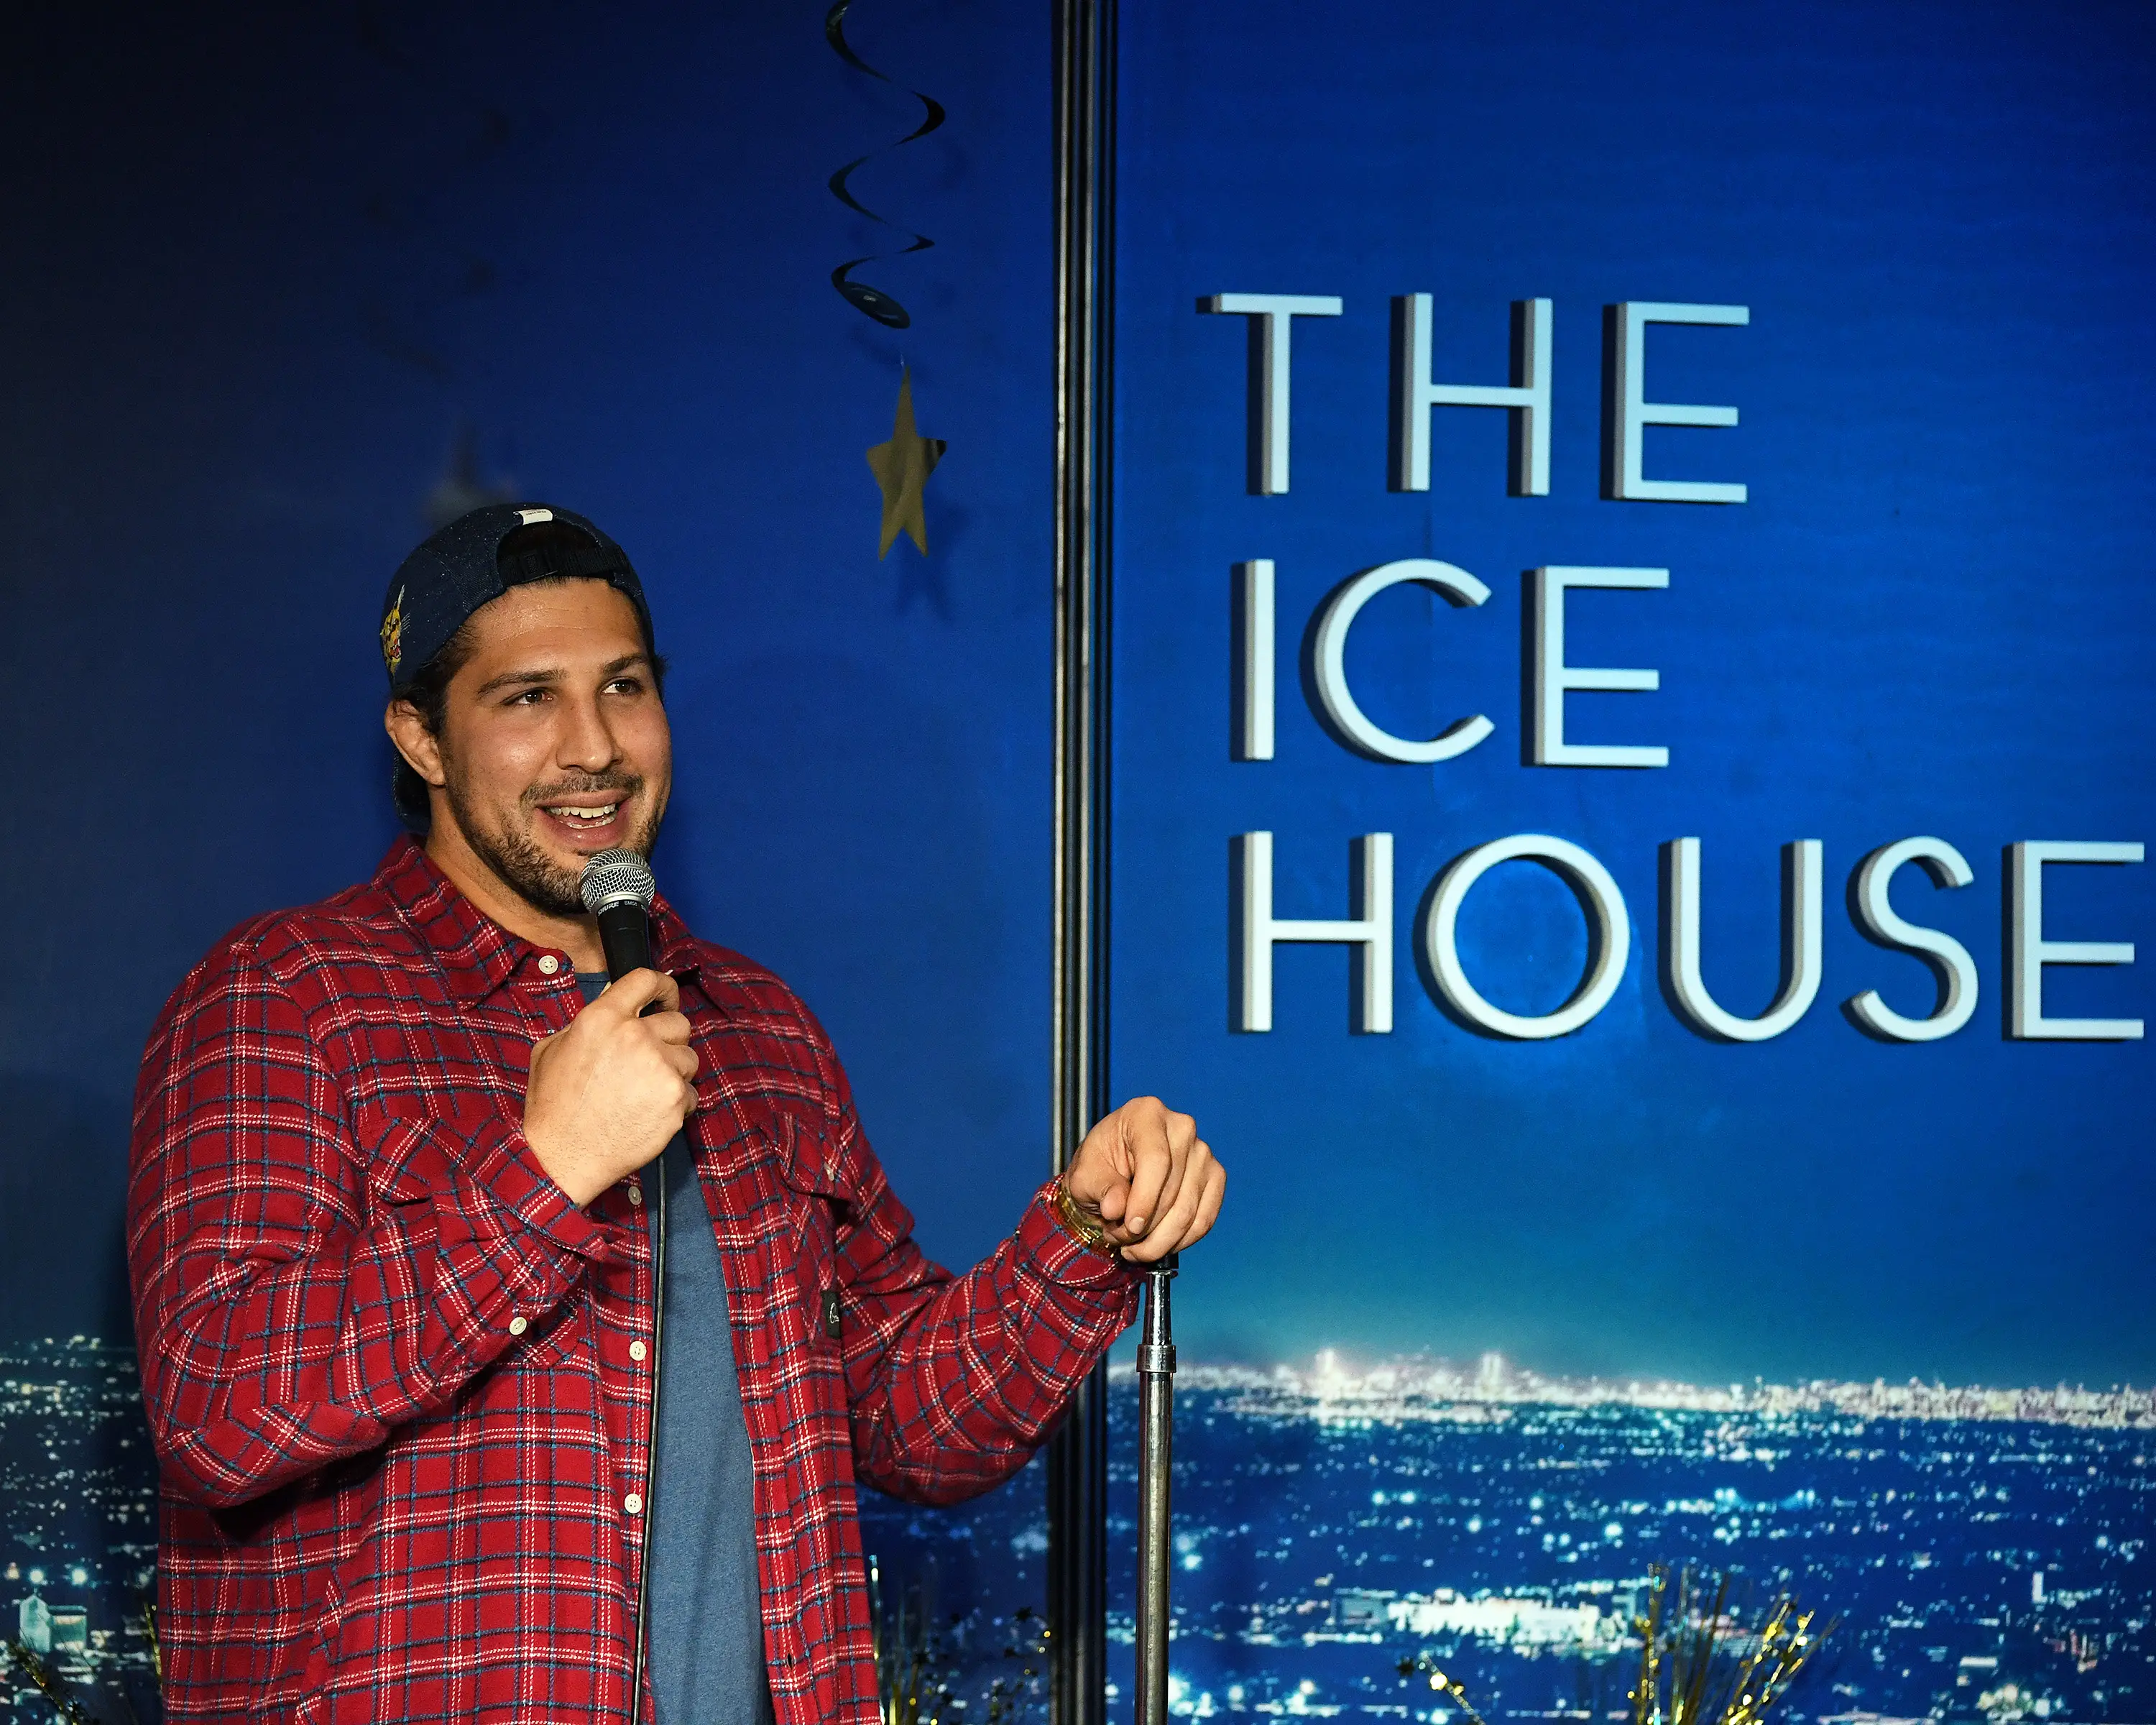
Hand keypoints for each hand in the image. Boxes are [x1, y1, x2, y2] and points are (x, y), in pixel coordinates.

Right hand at [523, 969, 697, 1207]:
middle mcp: (636, 1037)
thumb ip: (589, 1022)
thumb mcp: (553, 1049)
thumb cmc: (554, 1107)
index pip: (646, 980)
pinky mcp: (676, 1099)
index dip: (662, 987)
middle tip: (649, 1060)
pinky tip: (650, 1113)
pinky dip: (677, 1103)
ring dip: (673, 1072)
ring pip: (689, 1057)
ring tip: (643, 1092)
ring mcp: (660, 1068)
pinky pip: (692, 1092)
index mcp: (603, 1019)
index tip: (667, 997)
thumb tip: (615, 1004)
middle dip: (668, 1040)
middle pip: (678, 1022)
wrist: (562, 1157)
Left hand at [1064, 1096, 1224, 1262]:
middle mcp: (1181, 1127)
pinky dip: (1180, 1241)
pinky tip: (1157, 1245)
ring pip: (1188, 1212)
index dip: (1144, 1200)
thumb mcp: (1084, 1174)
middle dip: (1144, 1228)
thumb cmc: (1098, 1165)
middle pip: (1172, 1191)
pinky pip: (1204, 1220)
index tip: (1130, 1227)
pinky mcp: (1214, 1177)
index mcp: (1146, 1114)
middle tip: (1117, 1239)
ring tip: (1132, 1247)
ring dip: (1158, 1241)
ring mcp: (1203, 1153)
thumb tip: (1116, 1208)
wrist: (1114, 1169)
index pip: (1156, 1160)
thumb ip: (1099, 1188)